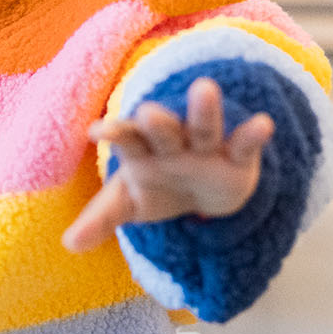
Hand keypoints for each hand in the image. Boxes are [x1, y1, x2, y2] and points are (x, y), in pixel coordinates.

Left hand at [62, 77, 274, 253]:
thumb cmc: (158, 187)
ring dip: (204, 111)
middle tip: (148, 111)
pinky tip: (263, 123)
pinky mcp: (238, 157)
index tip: (98, 131)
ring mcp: (206, 147)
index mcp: (142, 151)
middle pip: (164, 130)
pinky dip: (253, 135)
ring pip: (204, 128)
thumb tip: (68, 244)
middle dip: (157, 122)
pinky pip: (245, 144)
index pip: (126, 140)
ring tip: (205, 88)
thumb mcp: (129, 201)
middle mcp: (173, 143)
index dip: (114, 134)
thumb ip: (100, 218)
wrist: (203, 192)